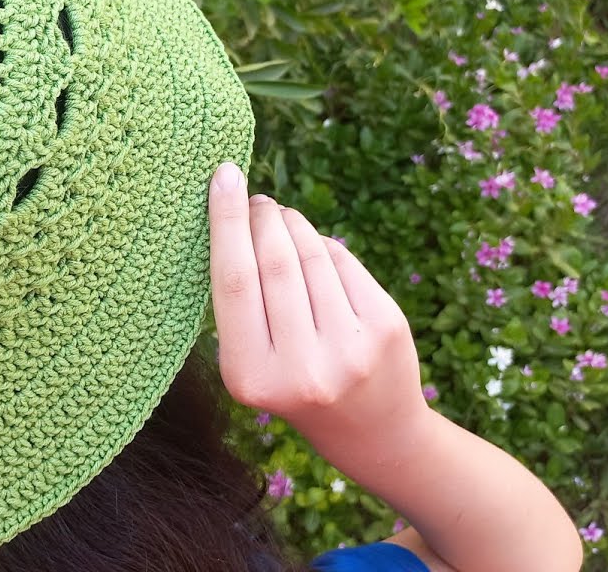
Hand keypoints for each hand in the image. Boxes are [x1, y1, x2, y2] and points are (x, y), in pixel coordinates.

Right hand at [206, 162, 429, 461]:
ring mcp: (348, 348)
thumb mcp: (253, 363)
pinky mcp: (384, 328)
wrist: (373, 432)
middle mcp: (301, 368)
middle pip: (274, 261)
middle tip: (255, 199)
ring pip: (311, 255)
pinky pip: (343, 263)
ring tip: (280, 219)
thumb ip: (242, 303)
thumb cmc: (295, 385)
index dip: (227, 221)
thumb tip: (239, 215)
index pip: (233, 282)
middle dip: (262, 217)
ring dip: (292, 225)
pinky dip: (324, 246)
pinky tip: (314, 250)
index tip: (223, 175)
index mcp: (250, 378)